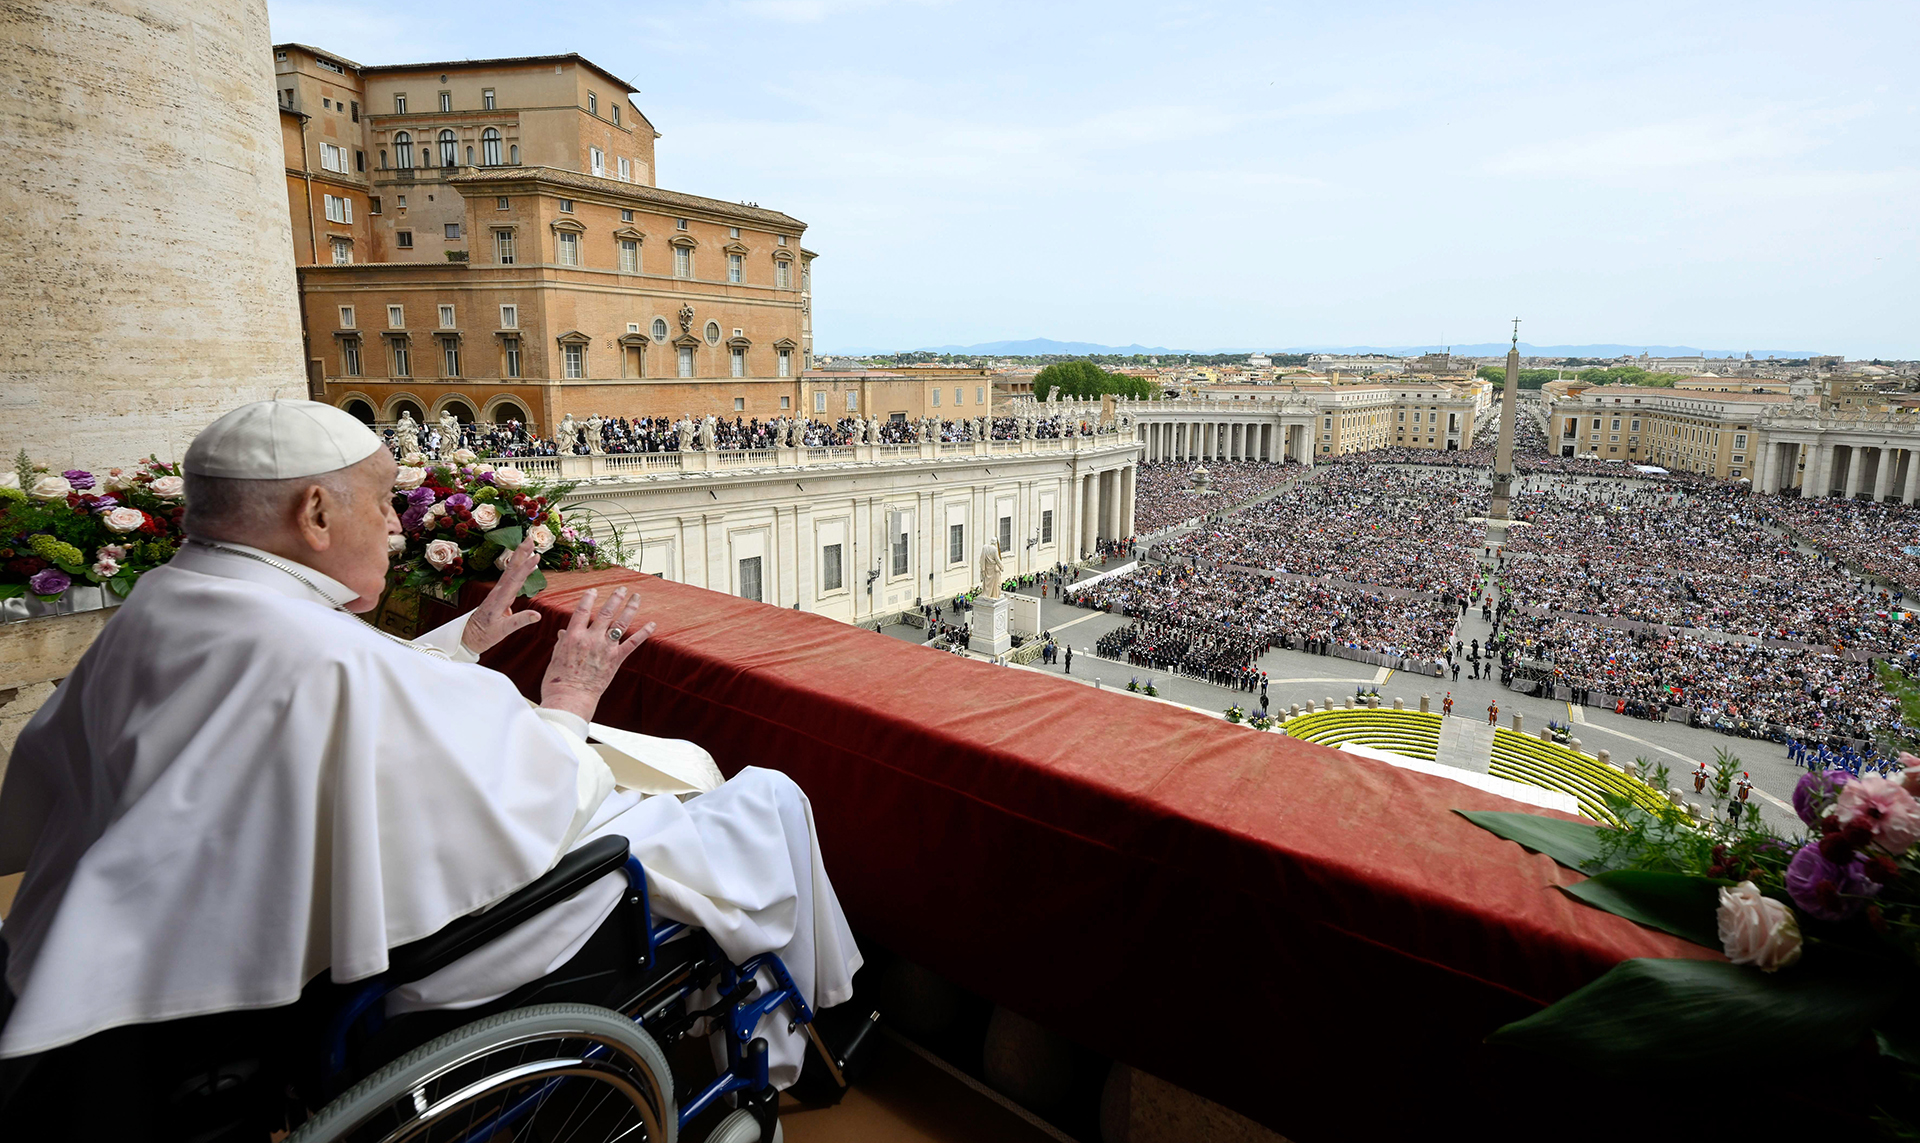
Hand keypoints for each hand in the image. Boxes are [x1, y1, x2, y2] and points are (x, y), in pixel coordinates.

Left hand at [461, 538, 544, 653]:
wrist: (469, 636)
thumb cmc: (484, 634)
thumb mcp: (502, 631)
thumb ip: (520, 621)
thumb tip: (537, 615)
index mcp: (500, 599)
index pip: (516, 580)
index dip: (526, 568)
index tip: (536, 556)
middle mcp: (499, 591)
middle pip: (511, 568)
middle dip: (521, 553)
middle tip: (529, 538)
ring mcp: (498, 591)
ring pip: (510, 570)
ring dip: (519, 556)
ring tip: (528, 543)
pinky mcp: (500, 593)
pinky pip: (510, 576)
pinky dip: (517, 566)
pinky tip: (522, 561)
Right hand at [540, 585, 654, 722]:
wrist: (570, 698)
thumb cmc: (558, 681)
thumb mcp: (556, 657)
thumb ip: (562, 642)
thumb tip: (563, 632)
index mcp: (573, 636)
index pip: (582, 610)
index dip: (588, 598)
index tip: (593, 590)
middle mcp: (591, 638)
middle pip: (605, 613)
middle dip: (615, 598)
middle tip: (622, 588)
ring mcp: (605, 648)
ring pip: (620, 623)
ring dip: (630, 608)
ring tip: (636, 597)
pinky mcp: (616, 660)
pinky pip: (632, 643)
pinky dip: (644, 633)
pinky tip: (652, 624)